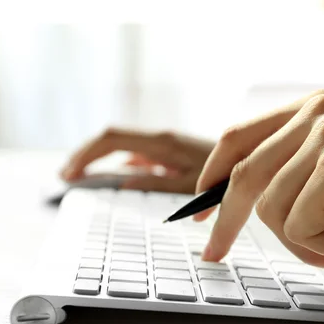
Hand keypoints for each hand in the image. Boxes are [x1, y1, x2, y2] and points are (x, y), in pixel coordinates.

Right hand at [61, 128, 214, 193]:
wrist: (255, 158)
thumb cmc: (228, 173)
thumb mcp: (190, 186)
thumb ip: (155, 182)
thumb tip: (120, 182)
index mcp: (163, 142)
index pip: (111, 138)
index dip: (86, 153)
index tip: (69, 173)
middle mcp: (162, 137)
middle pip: (112, 138)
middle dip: (87, 155)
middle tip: (67, 176)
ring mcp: (167, 143)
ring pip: (125, 145)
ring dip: (102, 159)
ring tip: (83, 178)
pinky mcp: (174, 150)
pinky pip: (141, 153)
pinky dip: (122, 163)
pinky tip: (117, 177)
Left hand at [197, 91, 323, 272]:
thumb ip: (297, 175)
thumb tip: (241, 203)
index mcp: (316, 108)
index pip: (241, 138)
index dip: (213, 177)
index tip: (201, 212)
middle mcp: (318, 111)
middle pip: (244, 175)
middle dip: (226, 222)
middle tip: (214, 254)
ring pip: (272, 210)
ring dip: (304, 243)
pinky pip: (300, 227)